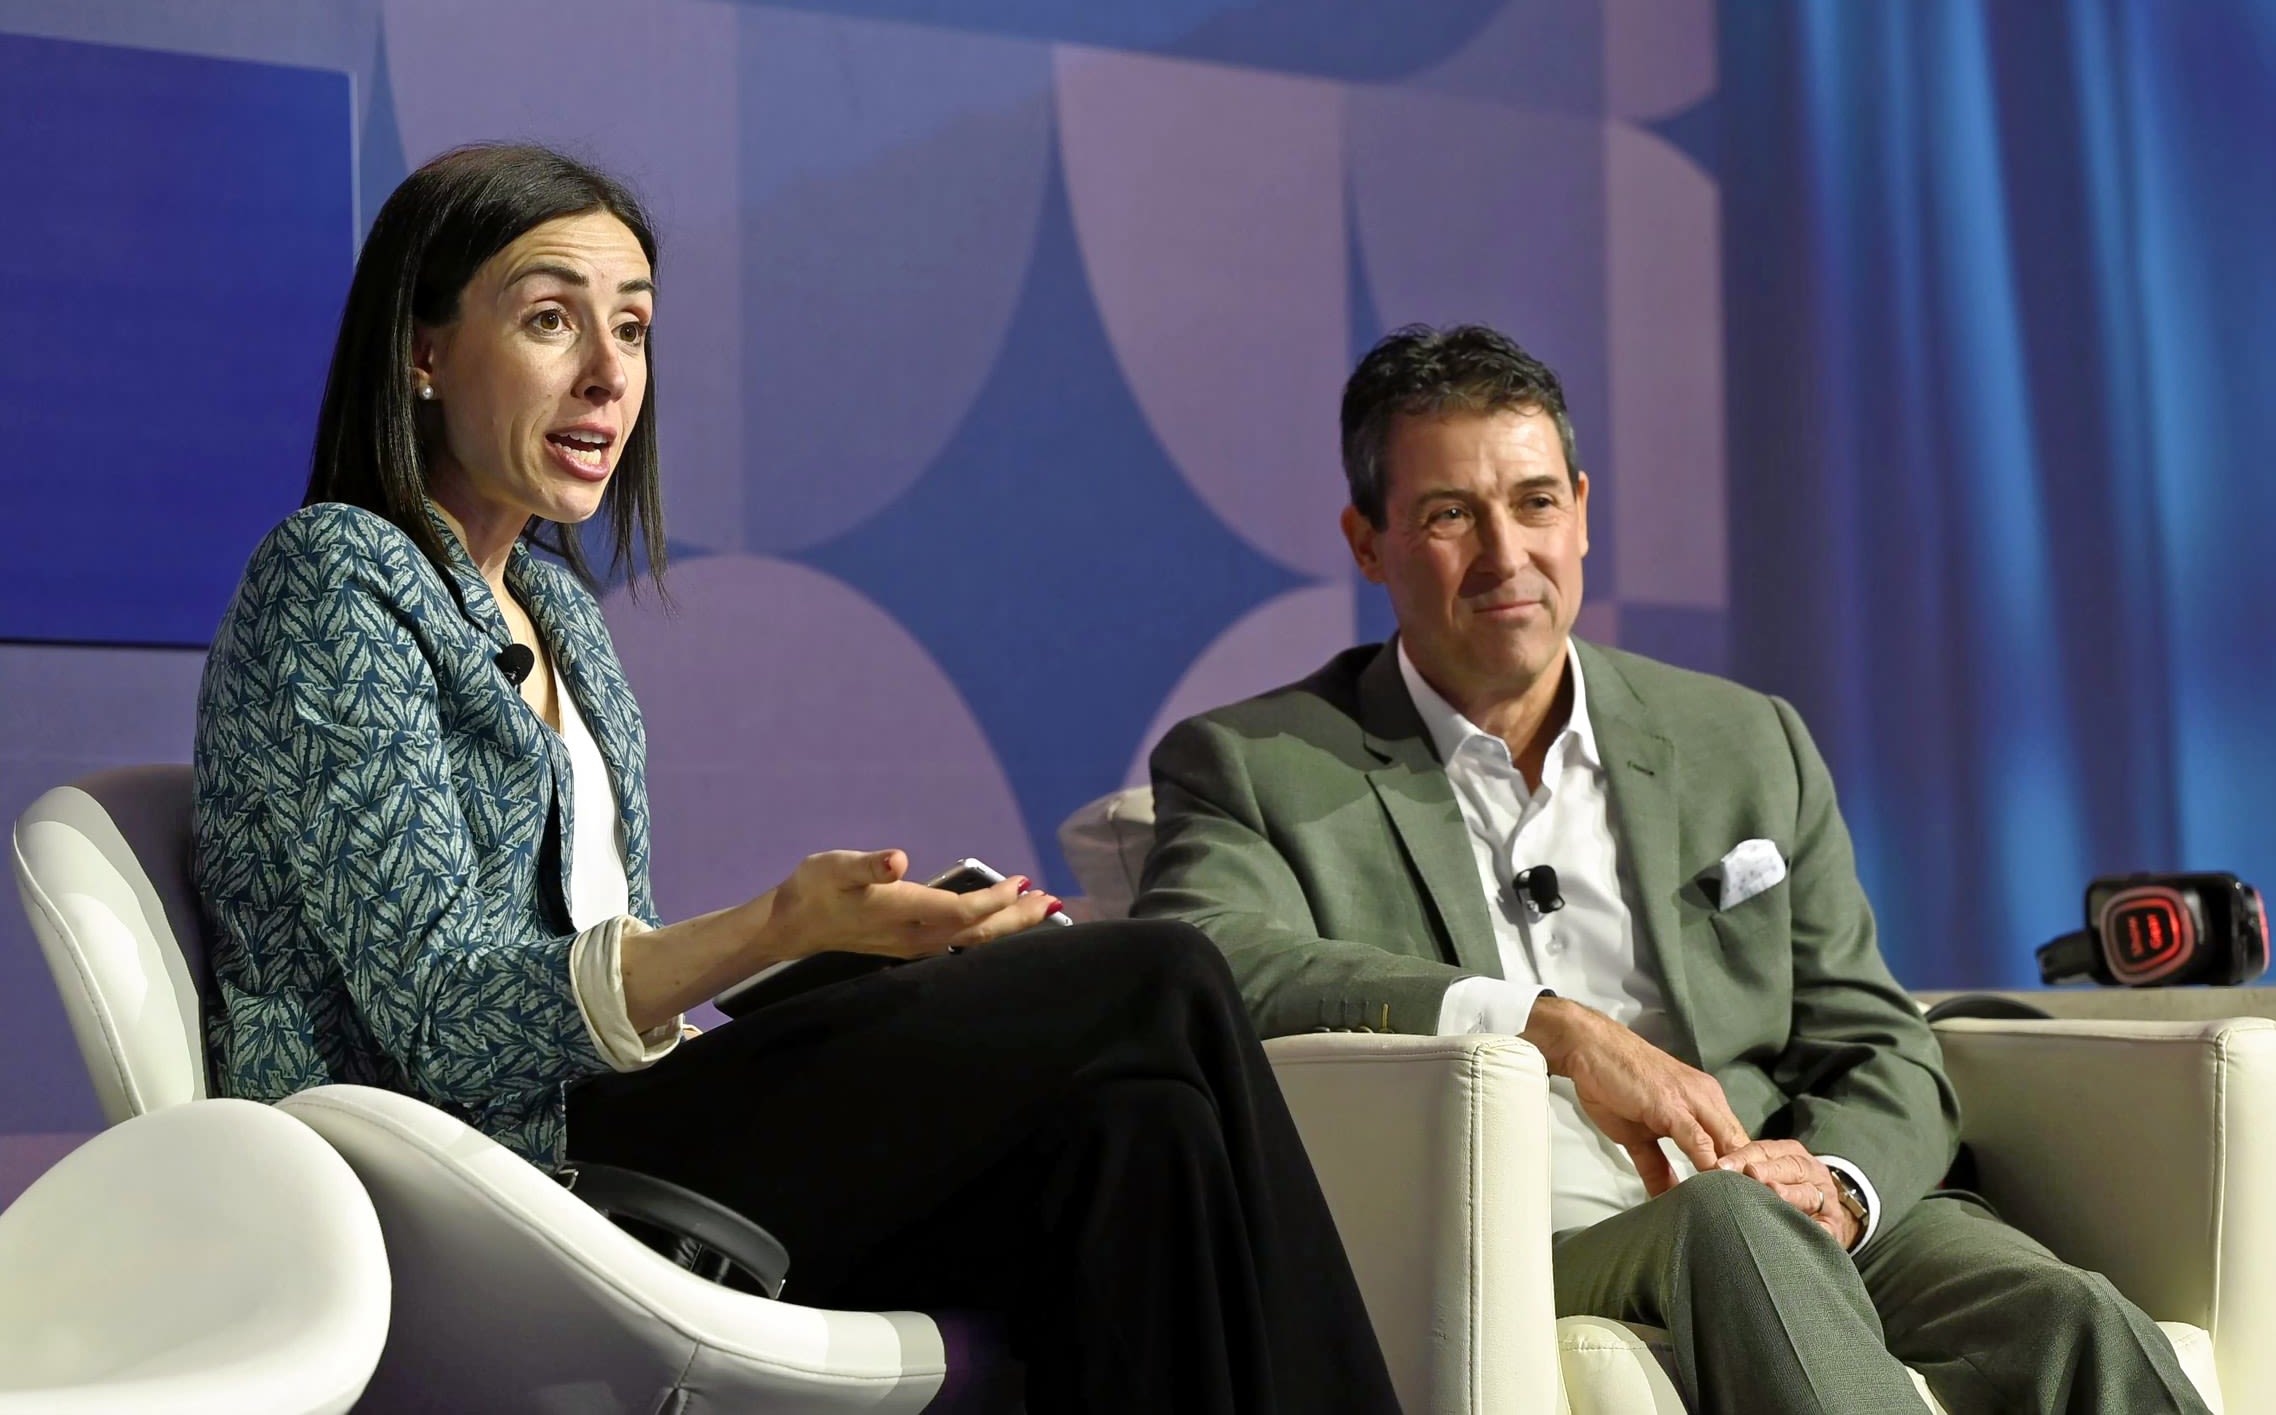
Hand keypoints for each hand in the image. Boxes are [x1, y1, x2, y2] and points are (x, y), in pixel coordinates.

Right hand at [767, 849, 1061, 960]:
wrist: (792, 925)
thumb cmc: (814, 888)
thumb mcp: (834, 866)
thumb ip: (867, 864)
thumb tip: (897, 859)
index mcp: (902, 911)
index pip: (960, 913)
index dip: (994, 900)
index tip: (1019, 881)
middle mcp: (915, 935)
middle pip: (978, 933)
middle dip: (1017, 918)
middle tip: (1053, 900)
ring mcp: (915, 945)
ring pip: (972, 940)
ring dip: (1008, 925)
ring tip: (1040, 908)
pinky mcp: (912, 944)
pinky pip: (961, 941)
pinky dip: (988, 929)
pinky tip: (1000, 920)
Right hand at [1523, 997, 1749, 1194]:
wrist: (1590, 1047)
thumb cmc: (1614, 1085)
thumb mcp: (1638, 1137)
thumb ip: (1657, 1167)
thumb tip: (1667, 1198)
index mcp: (1704, 1105)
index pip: (1734, 1146)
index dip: (1743, 1176)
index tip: (1747, 1205)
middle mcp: (1706, 1102)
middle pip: (1740, 1147)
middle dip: (1751, 1180)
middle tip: (1754, 1213)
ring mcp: (1691, 1102)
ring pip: (1726, 1144)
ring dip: (1735, 1176)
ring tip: (1740, 1207)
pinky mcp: (1671, 1105)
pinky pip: (1697, 1138)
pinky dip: (1708, 1162)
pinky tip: (1711, 1186)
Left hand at [1714, 1140, 1859, 1248]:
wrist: (1827, 1216)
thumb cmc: (1787, 1191)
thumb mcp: (1771, 1172)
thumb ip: (1747, 1167)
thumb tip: (1714, 1169)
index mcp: (1792, 1155)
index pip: (1766, 1150)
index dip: (1744, 1156)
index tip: (1722, 1166)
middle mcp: (1812, 1173)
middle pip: (1791, 1166)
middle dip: (1769, 1169)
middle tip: (1750, 1174)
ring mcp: (1826, 1199)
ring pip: (1809, 1193)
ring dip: (1791, 1193)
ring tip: (1775, 1193)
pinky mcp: (1834, 1226)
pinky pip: (1826, 1227)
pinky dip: (1817, 1227)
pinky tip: (1807, 1227)